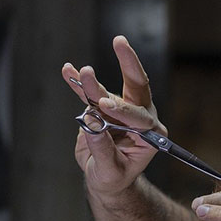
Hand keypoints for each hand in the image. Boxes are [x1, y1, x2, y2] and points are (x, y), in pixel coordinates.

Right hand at [62, 35, 167, 195]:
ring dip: (92, 81)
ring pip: (107, 91)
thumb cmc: (113, 178)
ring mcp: (121, 110)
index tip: (104, 105)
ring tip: (80, 71)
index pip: (140, 118)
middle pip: (136, 86)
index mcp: (152, 135)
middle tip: (119, 43)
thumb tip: (91, 125)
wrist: (105, 177)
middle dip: (128, 64)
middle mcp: (140, 117)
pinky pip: (90, 93)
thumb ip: (102, 149)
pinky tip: (69, 70)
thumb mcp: (110, 171)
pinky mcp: (102, 108)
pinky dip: (79, 83)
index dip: (123, 111)